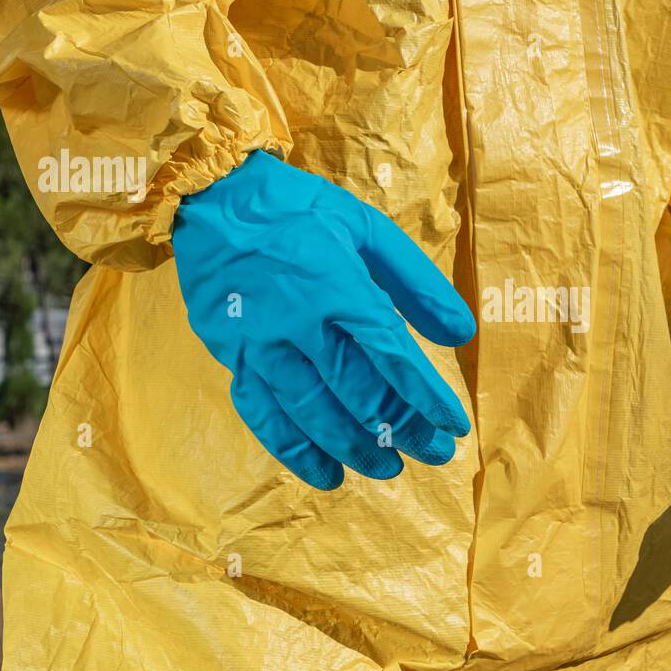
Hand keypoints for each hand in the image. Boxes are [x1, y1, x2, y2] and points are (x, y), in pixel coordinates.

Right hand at [172, 150, 474, 489]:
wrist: (209, 196)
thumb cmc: (298, 210)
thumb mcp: (366, 227)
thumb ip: (415, 281)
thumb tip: (461, 334)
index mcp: (339, 286)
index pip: (392, 356)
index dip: (426, 396)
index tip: (453, 426)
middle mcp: (299, 322)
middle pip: (358, 392)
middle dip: (400, 430)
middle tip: (433, 454)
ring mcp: (261, 344)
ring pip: (313, 412)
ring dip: (355, 448)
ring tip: (388, 470)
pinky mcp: (232, 356)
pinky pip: (264, 415)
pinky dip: (295, 450)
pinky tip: (325, 474)